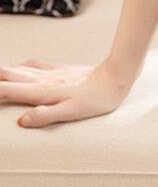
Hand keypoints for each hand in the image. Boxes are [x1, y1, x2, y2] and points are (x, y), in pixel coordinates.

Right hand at [0, 59, 134, 127]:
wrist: (116, 77)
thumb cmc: (97, 98)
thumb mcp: (72, 112)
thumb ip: (46, 116)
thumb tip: (22, 121)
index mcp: (42, 92)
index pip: (5, 91)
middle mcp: (42, 80)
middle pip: (7, 75)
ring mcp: (50, 73)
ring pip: (17, 68)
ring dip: (2, 73)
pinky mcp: (59, 68)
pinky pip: (32, 65)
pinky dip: (18, 67)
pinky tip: (19, 68)